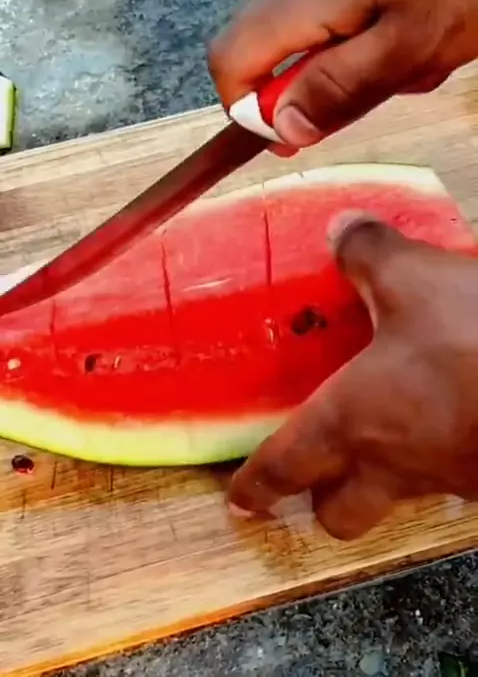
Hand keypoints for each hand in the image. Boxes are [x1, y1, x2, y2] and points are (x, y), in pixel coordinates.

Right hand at [208, 0, 477, 147]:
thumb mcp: (412, 45)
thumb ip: (340, 90)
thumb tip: (281, 128)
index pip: (229, 60)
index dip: (248, 110)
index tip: (293, 135)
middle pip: (279, 38)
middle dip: (326, 75)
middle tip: (397, 78)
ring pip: (322, 9)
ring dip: (361, 41)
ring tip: (427, 35)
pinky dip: (379, 4)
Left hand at [228, 212, 477, 539]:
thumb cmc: (474, 338)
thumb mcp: (413, 277)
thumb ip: (367, 252)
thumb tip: (339, 229)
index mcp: (352, 420)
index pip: (285, 467)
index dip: (256, 484)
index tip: (240, 500)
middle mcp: (394, 464)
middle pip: (340, 517)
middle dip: (320, 502)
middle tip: (317, 474)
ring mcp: (448, 480)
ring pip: (398, 501)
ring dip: (384, 478)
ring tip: (390, 435)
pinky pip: (452, 479)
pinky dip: (440, 456)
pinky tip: (453, 415)